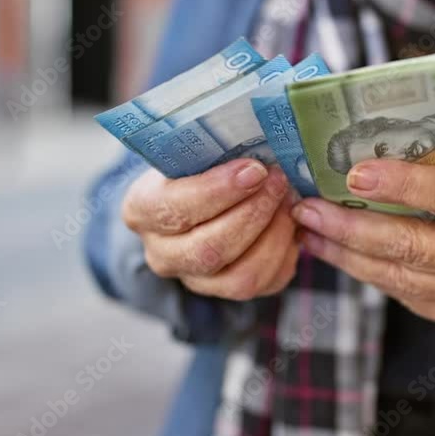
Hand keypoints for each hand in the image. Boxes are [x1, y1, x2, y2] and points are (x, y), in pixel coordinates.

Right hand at [123, 159, 298, 300]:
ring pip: (241, 277)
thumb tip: (264, 143)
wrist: (198, 198)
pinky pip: (266, 283)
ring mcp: (195, 280)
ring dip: (275, 236)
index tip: (254, 169)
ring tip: (290, 202)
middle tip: (279, 181)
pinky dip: (286, 252)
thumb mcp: (193, 149)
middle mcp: (162, 254)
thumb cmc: (197, 164)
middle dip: (253, 214)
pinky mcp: (229, 292)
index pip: (176, 209)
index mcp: (142, 211)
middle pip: (209, 250)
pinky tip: (292, 223)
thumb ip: (216, 148)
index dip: (218, 191)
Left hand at [291, 160, 434, 330]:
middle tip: (308, 209)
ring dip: (346, 255)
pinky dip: (368, 271)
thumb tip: (367, 154)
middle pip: (413, 249)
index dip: (402, 185)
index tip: (355, 174)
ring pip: (400, 278)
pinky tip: (340, 252)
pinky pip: (406, 294)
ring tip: (310, 231)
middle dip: (351, 229)